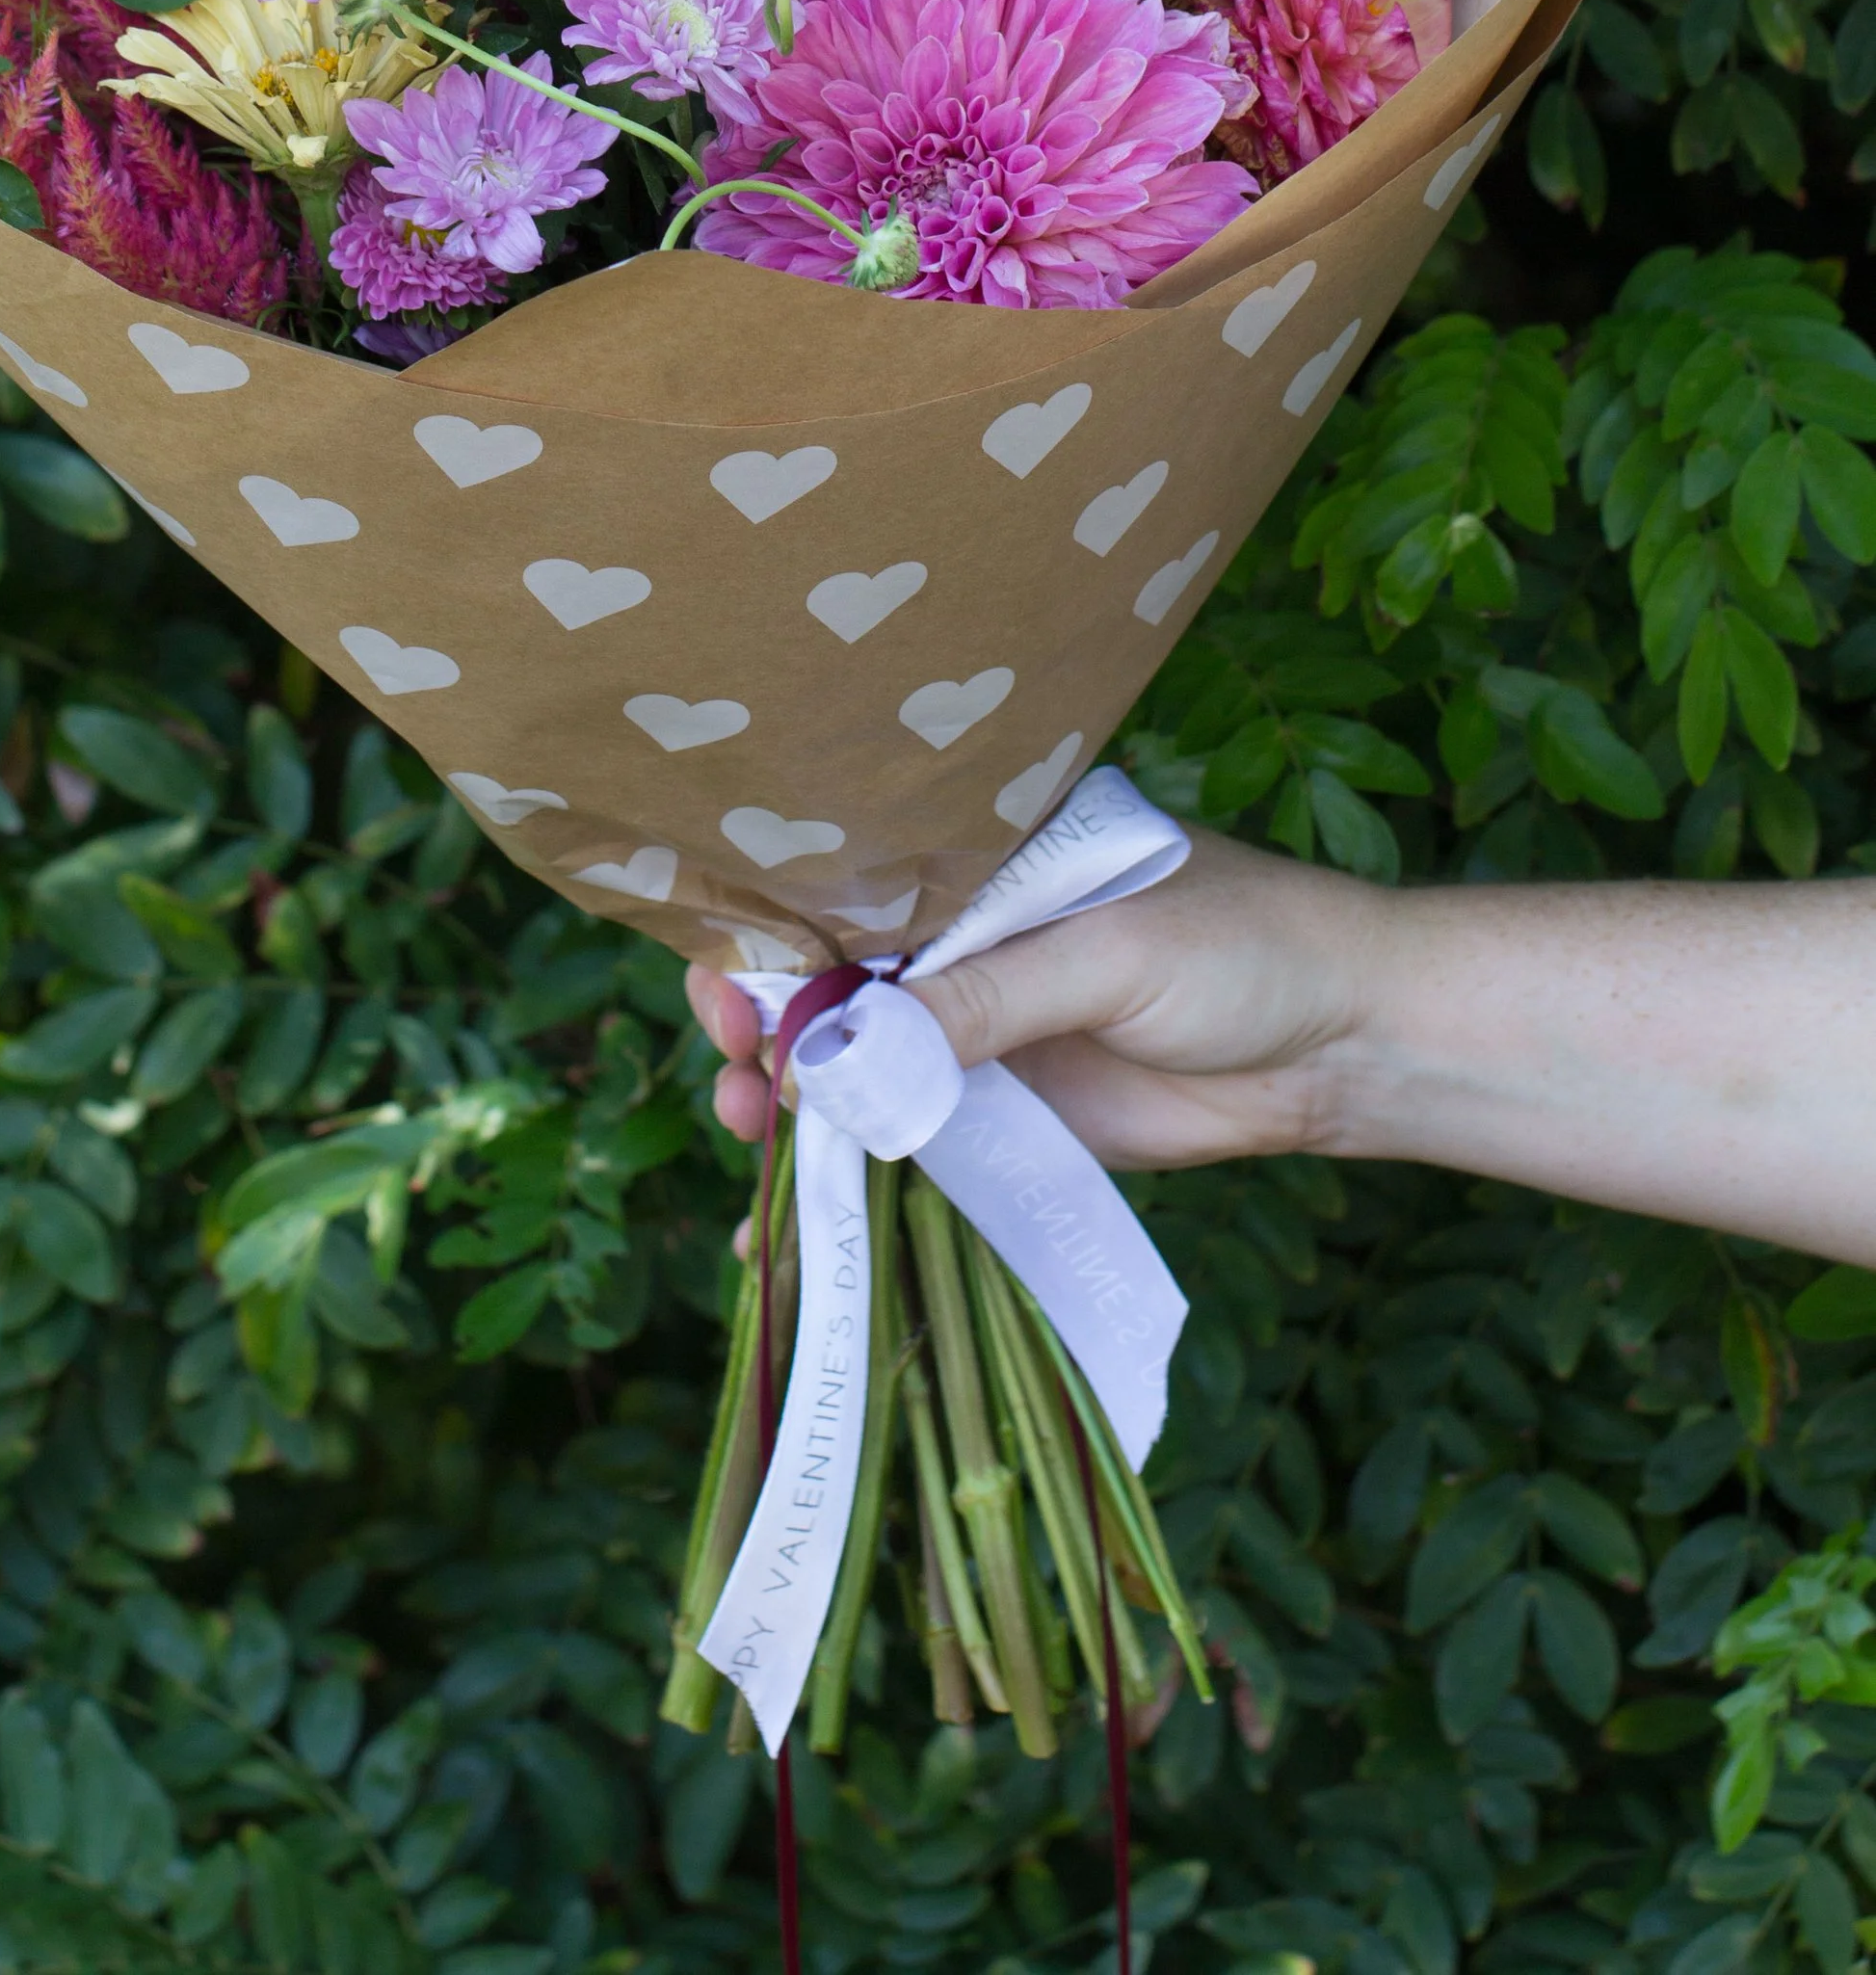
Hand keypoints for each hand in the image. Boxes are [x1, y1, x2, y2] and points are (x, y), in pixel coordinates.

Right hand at [685, 829, 1383, 1170]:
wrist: (1351, 1044)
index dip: (775, 933)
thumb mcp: (1112, 951)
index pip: (848, 883)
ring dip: (795, 1105)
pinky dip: (852, 1179)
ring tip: (754, 1141)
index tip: (730, 989)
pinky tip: (788, 1224)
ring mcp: (986, 1032)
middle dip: (768, 1026)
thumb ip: (986, 993)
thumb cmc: (1249, 947)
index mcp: (984, 859)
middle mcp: (968, 940)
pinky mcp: (1014, 1116)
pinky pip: (913, 1144)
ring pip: (858, 1068)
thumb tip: (847, 1043)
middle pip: (832, 982)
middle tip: (739, 1077)